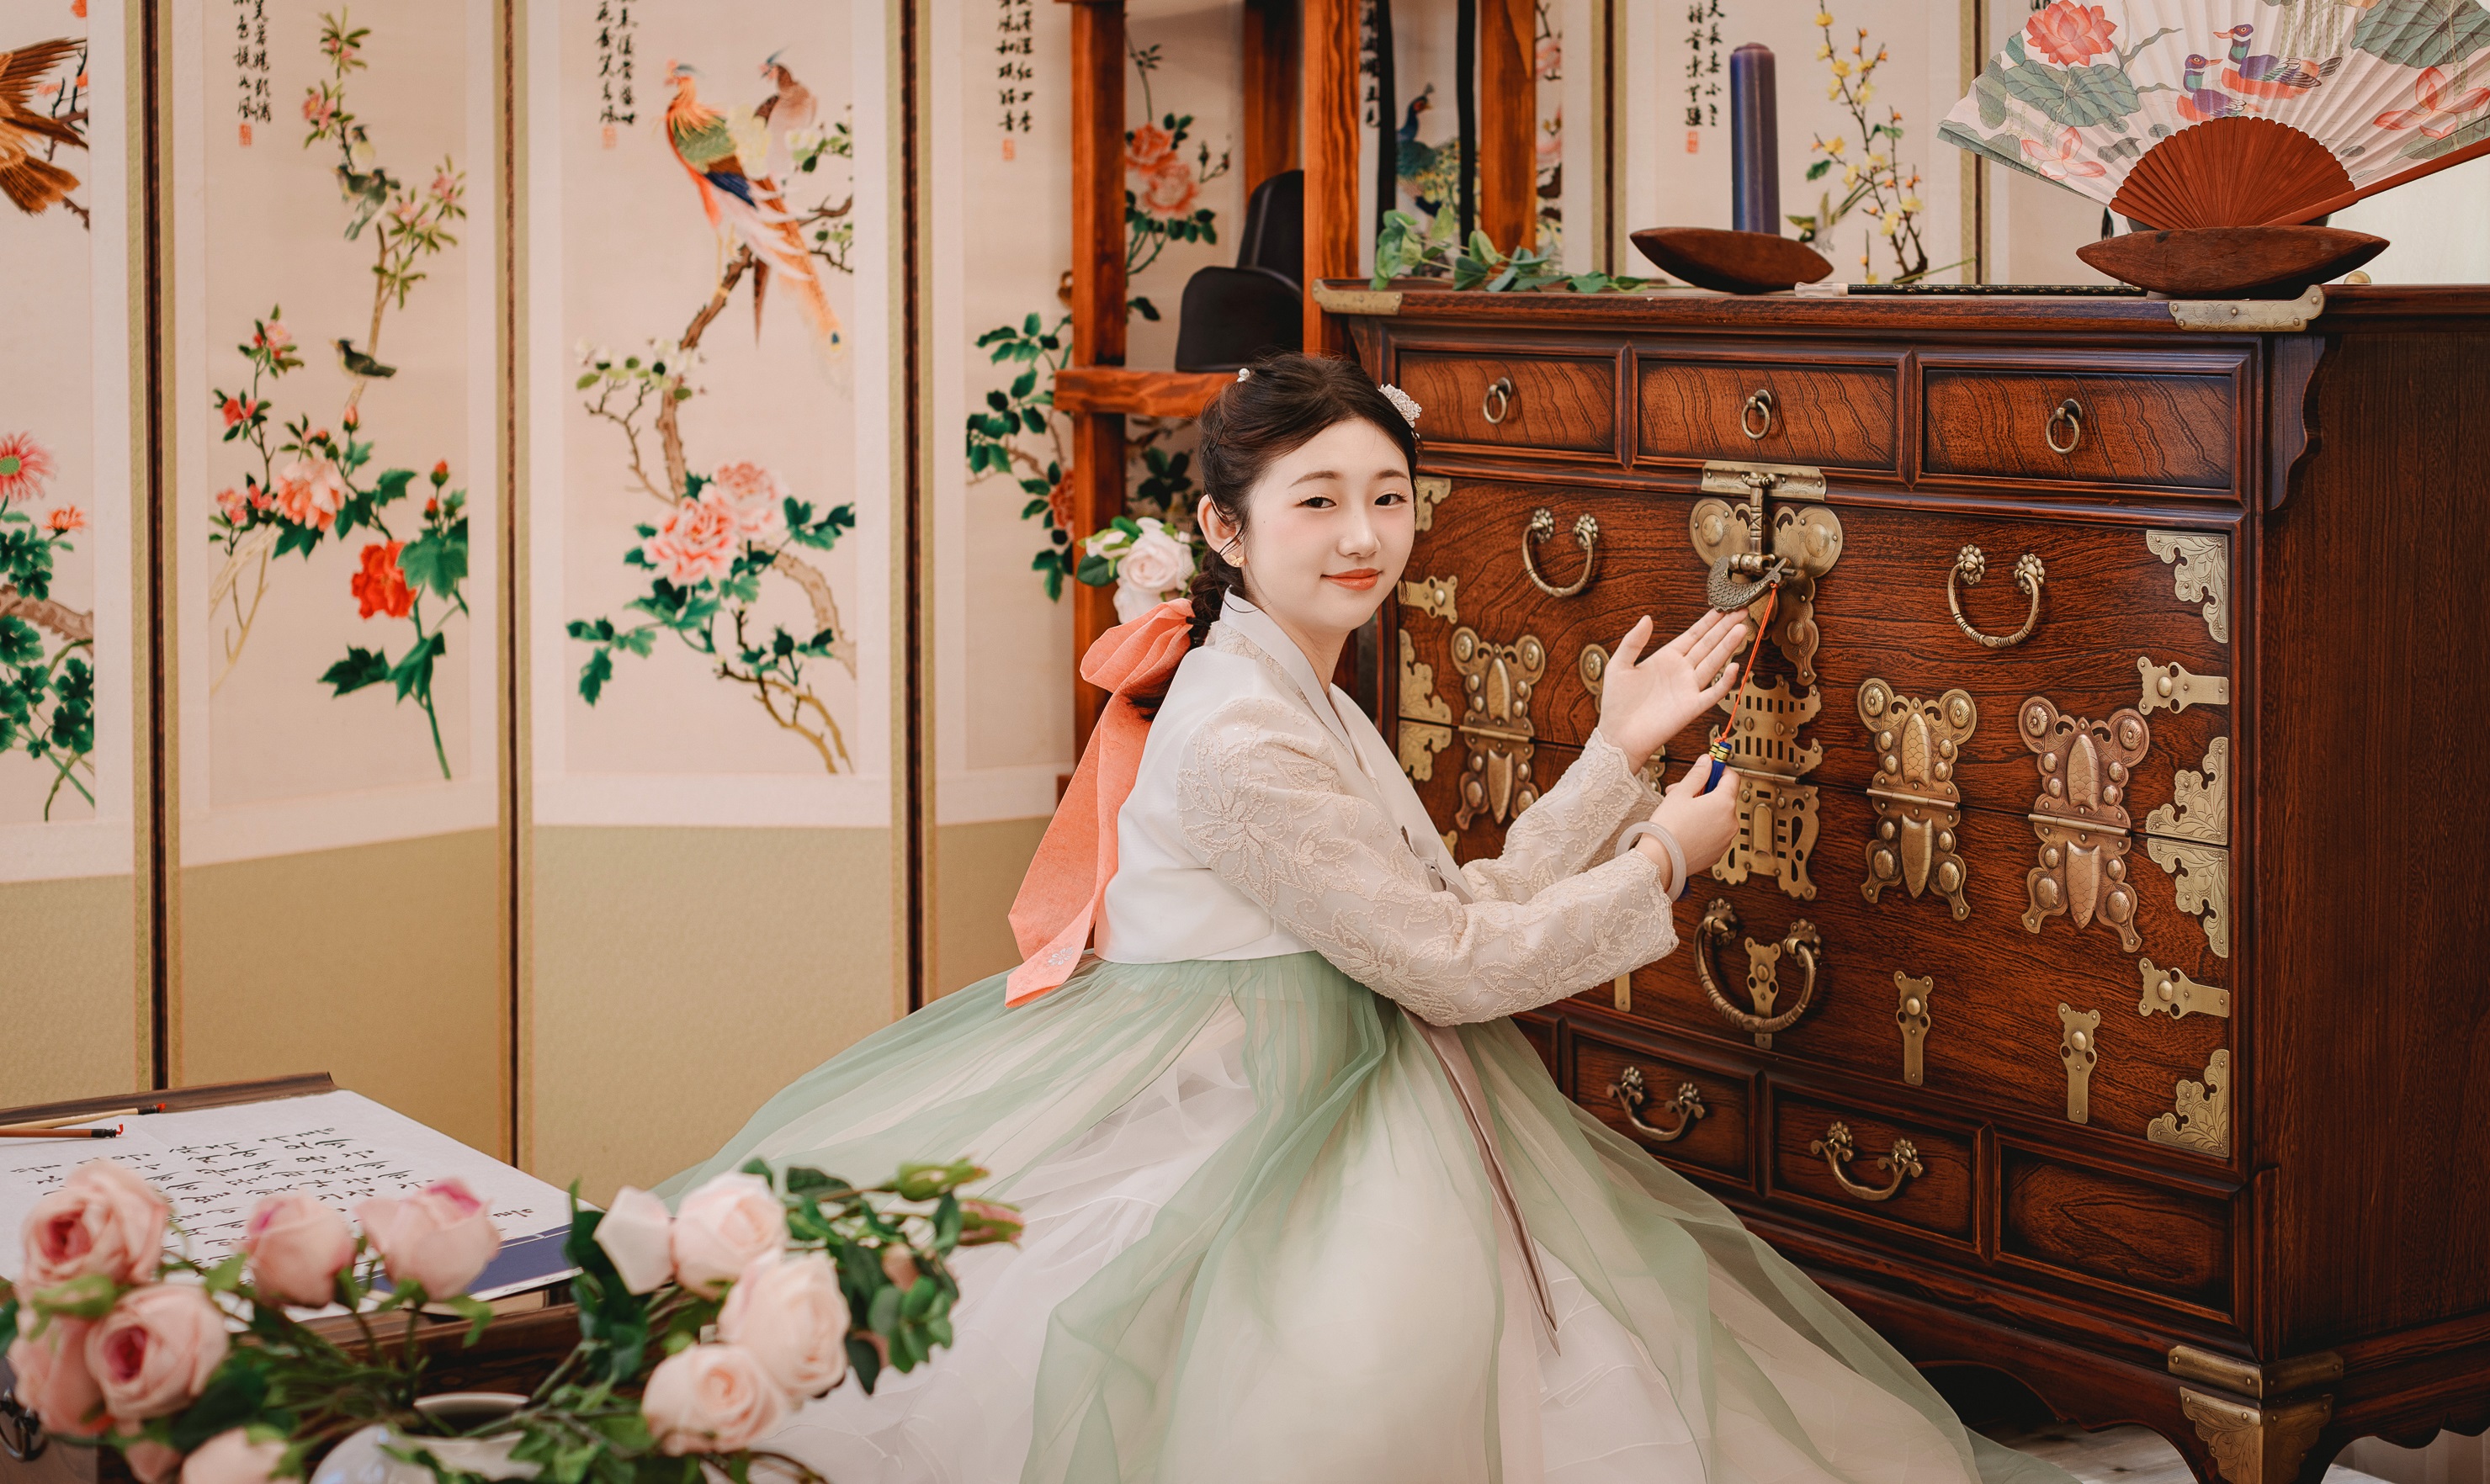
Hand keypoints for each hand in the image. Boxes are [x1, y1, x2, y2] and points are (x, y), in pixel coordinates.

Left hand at [1594, 610, 1748, 772]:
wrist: (1618, 736)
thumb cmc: (1617, 705)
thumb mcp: (1619, 666)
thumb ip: (1633, 641)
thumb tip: (1646, 618)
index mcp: (1666, 659)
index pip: (1693, 635)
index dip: (1709, 621)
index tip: (1723, 607)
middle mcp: (1681, 671)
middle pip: (1709, 644)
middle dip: (1725, 628)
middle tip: (1742, 611)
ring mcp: (1688, 688)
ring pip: (1714, 662)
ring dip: (1728, 646)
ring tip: (1741, 629)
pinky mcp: (1692, 707)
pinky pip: (1714, 692)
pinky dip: (1725, 681)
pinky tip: (1734, 666)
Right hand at [1635, 758, 1739, 889]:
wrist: (1661, 860)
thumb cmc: (1668, 828)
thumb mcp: (1680, 793)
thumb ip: (1697, 774)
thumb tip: (1706, 762)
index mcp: (1724, 803)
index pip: (1732, 777)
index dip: (1720, 769)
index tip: (1711, 767)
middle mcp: (1730, 822)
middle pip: (1724, 797)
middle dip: (1705, 792)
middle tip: (1685, 792)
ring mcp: (1726, 838)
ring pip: (1719, 816)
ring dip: (1705, 810)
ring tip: (1682, 813)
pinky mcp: (1719, 851)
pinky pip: (1716, 832)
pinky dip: (1705, 827)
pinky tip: (1687, 828)